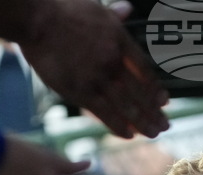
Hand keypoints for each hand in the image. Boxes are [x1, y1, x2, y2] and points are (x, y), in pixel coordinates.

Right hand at [20, 0, 168, 138]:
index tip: (164, 102)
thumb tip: (127, 8)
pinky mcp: (80, 91)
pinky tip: (129, 135)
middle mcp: (113, 62)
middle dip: (155, 112)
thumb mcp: (96, 9)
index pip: (145, 71)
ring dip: (143, 123)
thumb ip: (114, 14)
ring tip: (153, 133)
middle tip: (165, 125)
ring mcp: (98, 78)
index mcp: (120, 42)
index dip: (156, 89)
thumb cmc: (63, 11)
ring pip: (127, 107)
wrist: (38, 20)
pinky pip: (104, 114)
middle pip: (141, 93)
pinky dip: (119, 126)